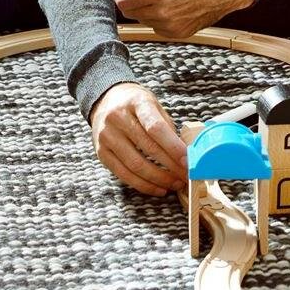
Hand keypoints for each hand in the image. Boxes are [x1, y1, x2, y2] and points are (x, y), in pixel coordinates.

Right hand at [89, 81, 188, 195]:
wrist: (105, 101)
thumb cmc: (135, 105)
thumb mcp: (153, 104)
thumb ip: (167, 126)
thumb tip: (184, 154)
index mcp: (136, 102)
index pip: (156, 127)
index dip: (173, 146)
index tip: (188, 160)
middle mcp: (118, 119)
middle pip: (147, 148)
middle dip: (170, 166)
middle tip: (186, 175)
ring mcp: (107, 137)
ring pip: (135, 165)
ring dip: (159, 179)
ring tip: (175, 183)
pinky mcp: (102, 153)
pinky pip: (124, 175)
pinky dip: (143, 185)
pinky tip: (158, 188)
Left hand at [112, 0, 252, 38]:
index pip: (125, 1)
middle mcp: (164, 12)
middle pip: (130, 13)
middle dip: (127, 1)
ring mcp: (172, 26)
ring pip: (143, 21)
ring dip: (142, 9)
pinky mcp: (180, 33)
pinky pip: (157, 28)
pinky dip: (155, 18)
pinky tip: (166, 6)